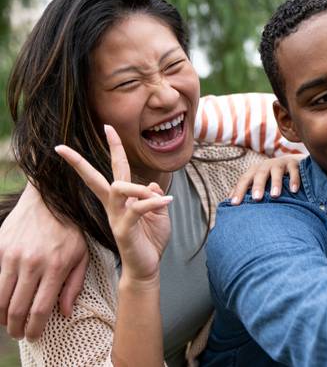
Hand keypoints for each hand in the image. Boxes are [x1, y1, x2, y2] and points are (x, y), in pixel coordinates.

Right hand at [0, 183, 88, 338]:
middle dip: (15, 327)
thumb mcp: (82, 255)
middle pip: (16, 309)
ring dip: (1, 316)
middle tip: (18, 333)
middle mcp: (32, 263)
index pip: (40, 309)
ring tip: (7, 322)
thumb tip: (65, 313)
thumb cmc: (70, 229)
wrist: (49, 199)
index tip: (33, 336)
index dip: (34, 329)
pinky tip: (2, 301)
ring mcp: (12, 255)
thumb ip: (74, 285)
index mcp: (56, 267)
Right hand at [55, 125, 171, 282]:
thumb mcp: (158, 213)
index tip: (106, 127)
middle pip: (101, 176)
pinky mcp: (124, 230)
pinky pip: (137, 209)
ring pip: (119, 189)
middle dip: (91, 157)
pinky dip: (153, 203)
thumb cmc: (150, 239)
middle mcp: (114, 206)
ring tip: (156, 195)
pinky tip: (167, 202)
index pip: (115, 170)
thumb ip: (155, 197)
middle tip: (95, 132)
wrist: (147, 267)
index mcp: (122, 200)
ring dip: (138, 187)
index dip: (112, 148)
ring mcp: (117, 218)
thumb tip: (152, 185)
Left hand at [229, 154, 303, 203]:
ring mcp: (280, 164)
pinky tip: (294, 190)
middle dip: (258, 186)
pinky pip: (294, 171)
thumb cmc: (270, 178)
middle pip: (260, 174)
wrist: (291, 163)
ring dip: (275, 183)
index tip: (234, 204)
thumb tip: (228, 204)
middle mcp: (266, 166)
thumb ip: (245, 190)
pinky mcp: (293, 164)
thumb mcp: (257, 182)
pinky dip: (294, 180)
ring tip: (275, 195)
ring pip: (276, 172)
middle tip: (256, 198)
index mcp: (254, 171)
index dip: (239, 191)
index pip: (244, 180)